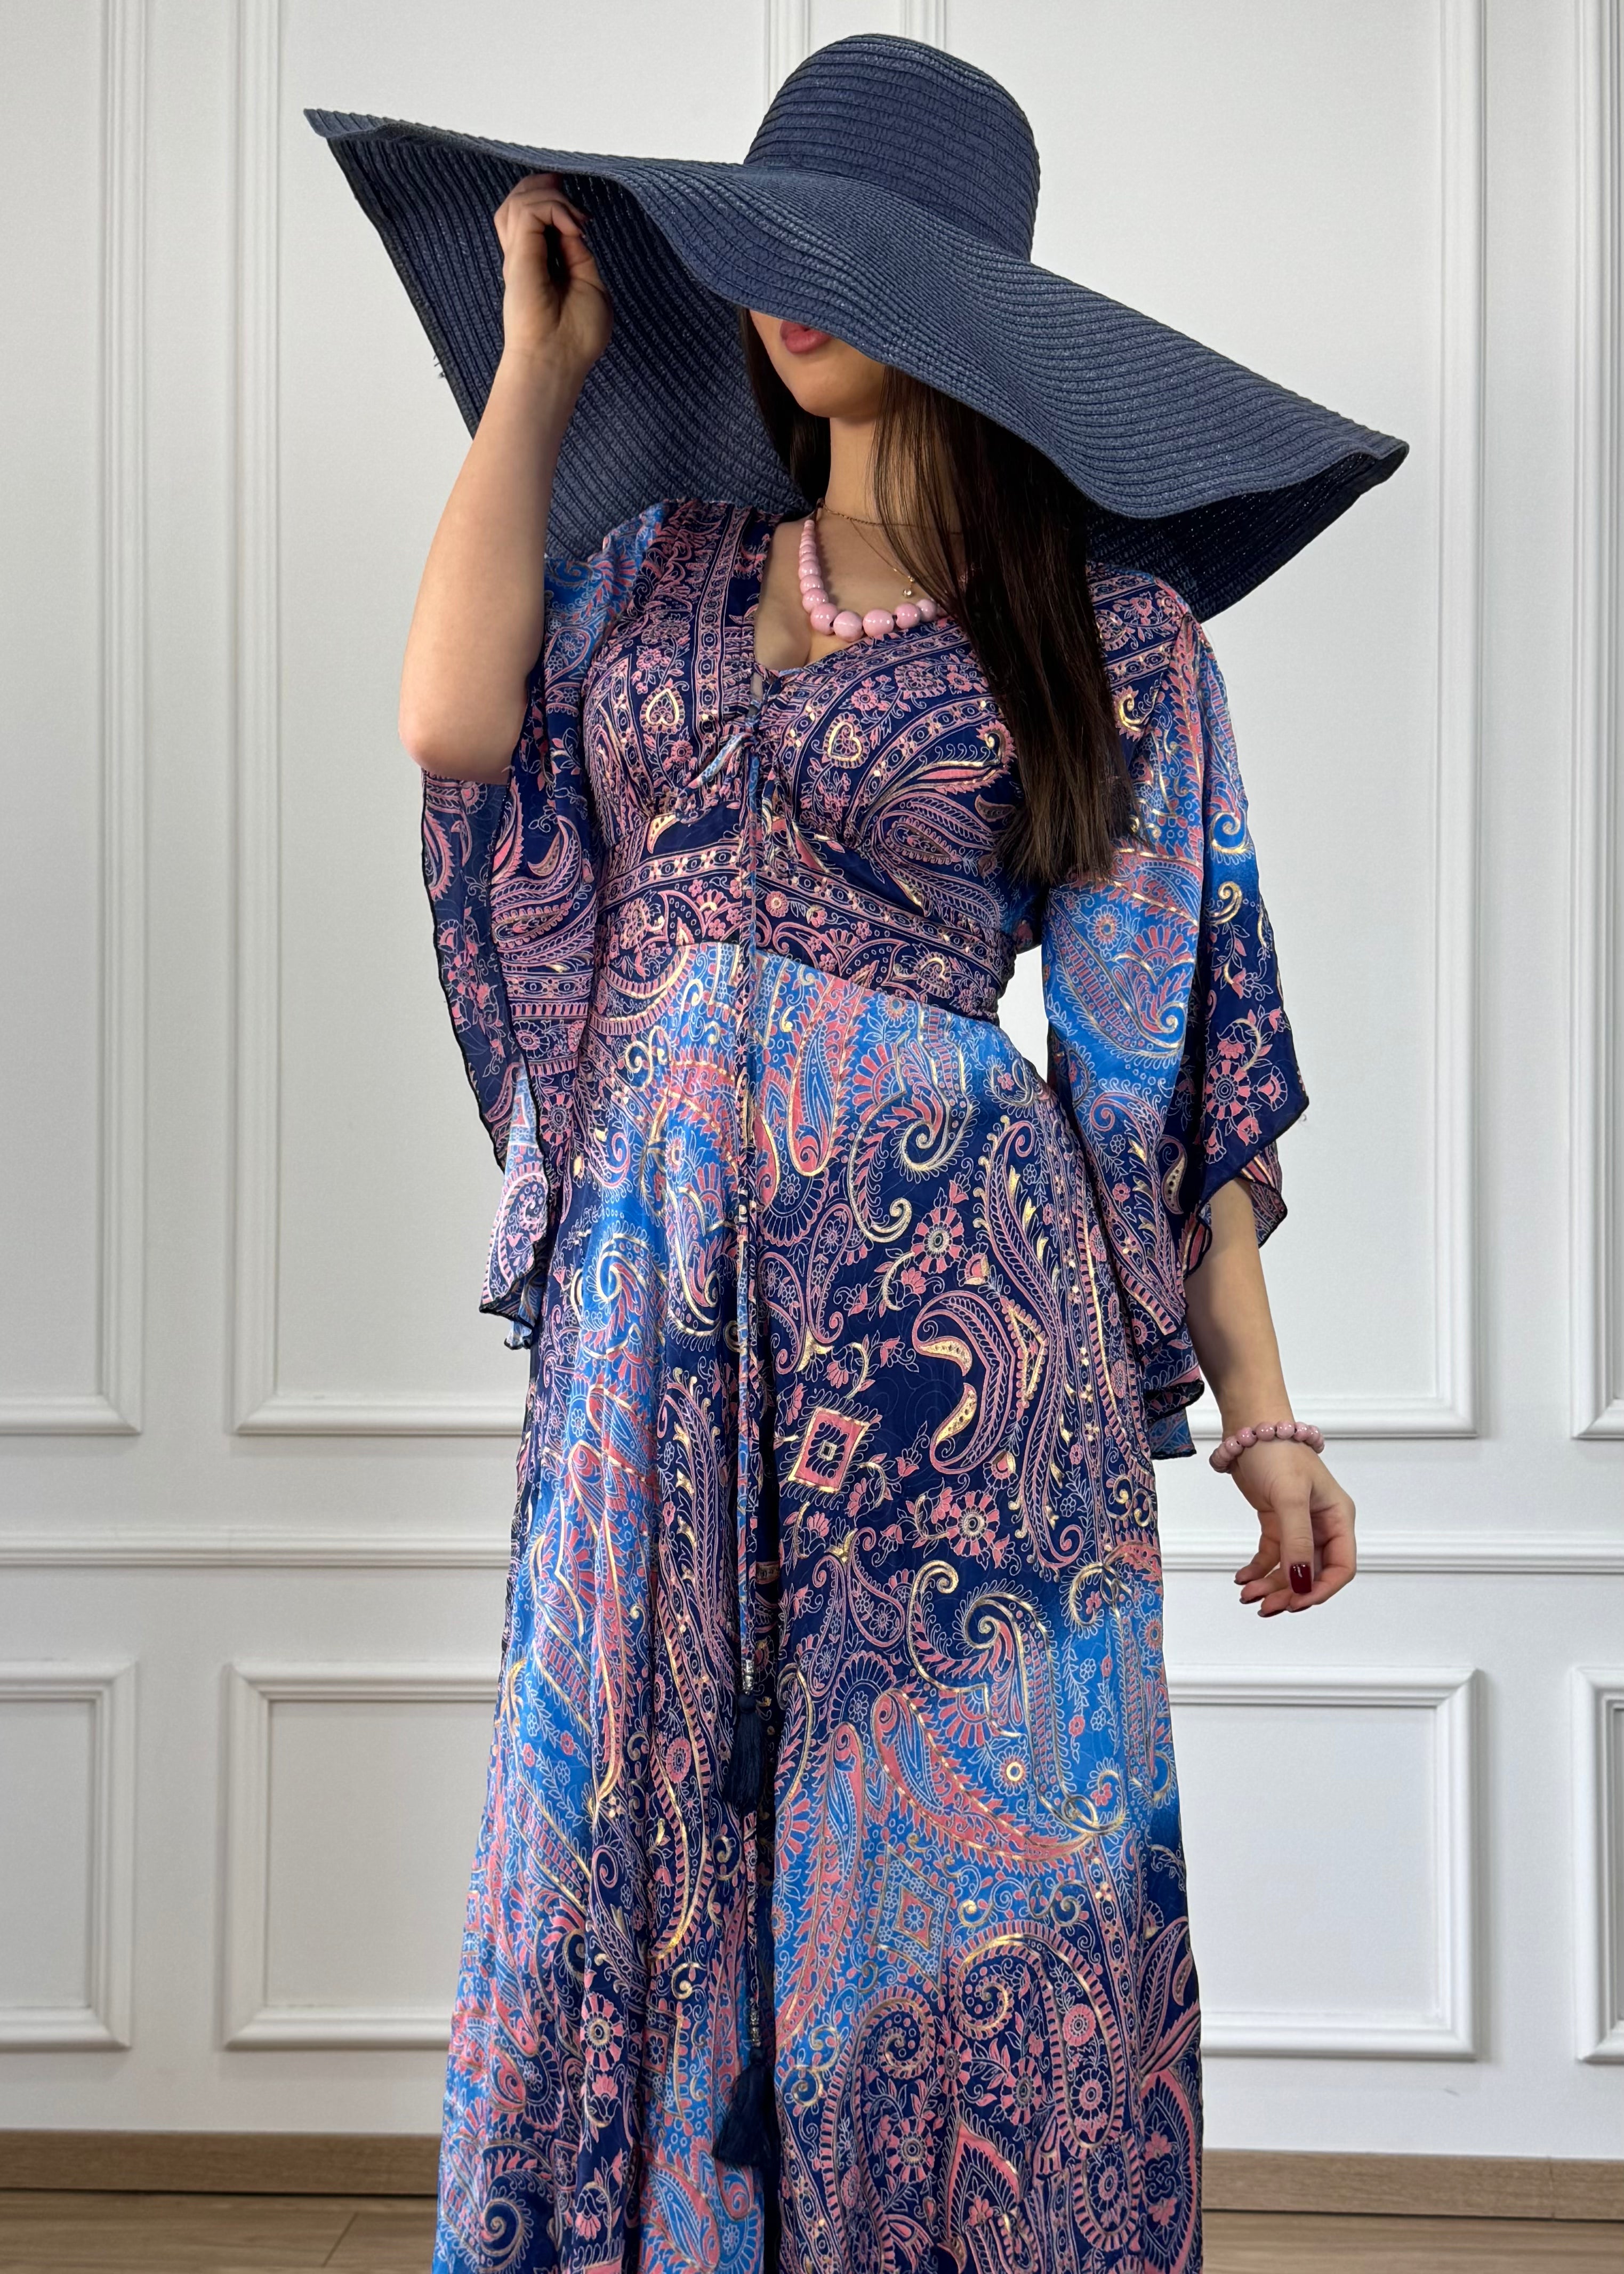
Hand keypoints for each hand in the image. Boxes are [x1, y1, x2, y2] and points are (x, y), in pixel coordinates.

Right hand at [493, 172, 611, 380]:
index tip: (585, 220)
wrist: (559, 360)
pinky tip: (572, 228)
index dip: (558, 203)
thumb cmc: (577, 337)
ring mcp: (520, 254)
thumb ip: (579, 254)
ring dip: (552, 196)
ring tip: (575, 219)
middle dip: (548, 188)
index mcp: (541, 263)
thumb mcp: (590, 285)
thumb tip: (572, 225)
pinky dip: (554, 209)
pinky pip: (529, 210)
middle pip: (521, 200)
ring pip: (520, 199)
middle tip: (575, 207)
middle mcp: (526, 255)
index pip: (537, 215)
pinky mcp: (518, 255)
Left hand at [1229, 1442, 1356, 1615]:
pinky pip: (1272, 1555)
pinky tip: (1243, 1578)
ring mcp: (1299, 1524)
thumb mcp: (1289, 1497)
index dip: (1321, 1590)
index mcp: (1338, 1518)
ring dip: (1271, 1585)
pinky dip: (1258, 1570)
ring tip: (1247, 1595)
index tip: (1297, 1603)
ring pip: (1290, 1568)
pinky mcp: (1276, 1521)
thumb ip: (1297, 1541)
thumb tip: (1302, 1582)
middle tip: (1266, 1607)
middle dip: (1291, 1592)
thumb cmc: (1276, 1452)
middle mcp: (1322, 1524)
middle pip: (1313, 1573)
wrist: (1248, 1428)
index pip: (1341, 1567)